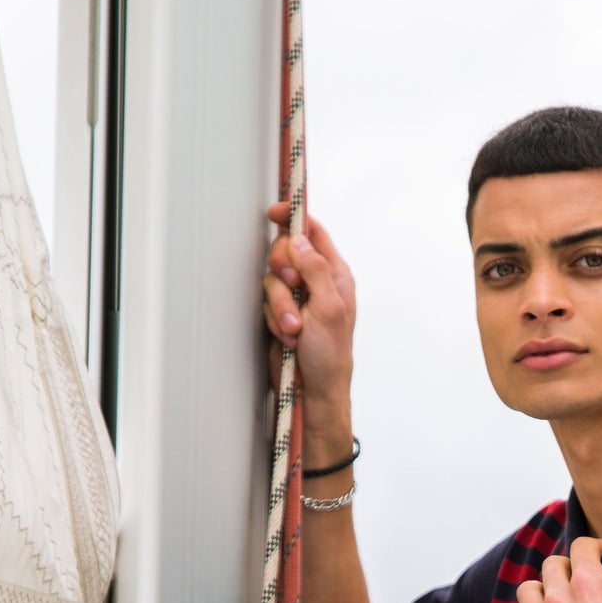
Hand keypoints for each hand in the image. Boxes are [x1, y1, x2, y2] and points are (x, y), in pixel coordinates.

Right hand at [263, 208, 355, 416]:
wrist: (314, 390)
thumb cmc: (331, 354)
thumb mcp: (329, 307)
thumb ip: (315, 269)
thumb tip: (298, 238)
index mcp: (335, 275)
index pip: (313, 233)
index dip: (294, 219)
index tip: (275, 212)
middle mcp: (315, 282)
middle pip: (284, 252)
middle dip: (283, 272)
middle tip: (293, 288)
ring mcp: (295, 298)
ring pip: (272, 281)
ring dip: (281, 307)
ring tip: (295, 330)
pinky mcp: (279, 314)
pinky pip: (265, 304)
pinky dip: (274, 320)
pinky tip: (289, 337)